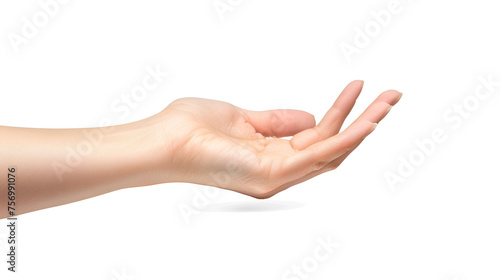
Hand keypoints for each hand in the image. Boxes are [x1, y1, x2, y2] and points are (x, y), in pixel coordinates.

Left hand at [153, 80, 401, 197]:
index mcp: (273, 157)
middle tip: (391, 96)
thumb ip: (278, 121)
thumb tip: (311, 119)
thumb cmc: (193, 128)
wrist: (164, 140)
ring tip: (389, 101)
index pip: (317, 138)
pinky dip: (346, 138)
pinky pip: (319, 155)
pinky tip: (366, 121)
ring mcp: (278, 176)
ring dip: (364, 125)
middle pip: (333, 147)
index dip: (341, 113)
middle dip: (364, 120)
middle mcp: (280, 171)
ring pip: (333, 152)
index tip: (357, 87)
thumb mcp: (244, 117)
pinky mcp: (274, 174)